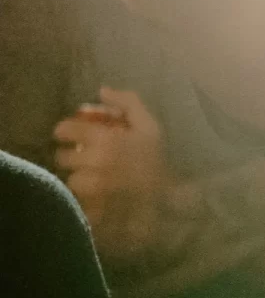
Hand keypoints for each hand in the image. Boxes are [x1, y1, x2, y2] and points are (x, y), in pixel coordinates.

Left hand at [53, 87, 169, 260]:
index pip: (65, 130)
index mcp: (105, 139)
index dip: (64, 130)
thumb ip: (128, 102)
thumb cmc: (156, 159)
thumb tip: (102, 90)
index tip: (68, 134)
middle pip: (62, 158)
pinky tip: (94, 195)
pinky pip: (78, 199)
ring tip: (87, 178)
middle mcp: (95, 162)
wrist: (168, 198)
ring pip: (70, 180)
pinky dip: (83, 198)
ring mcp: (93, 187)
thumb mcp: (149, 126)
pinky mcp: (94, 207)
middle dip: (69, 157)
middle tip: (79, 158)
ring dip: (76, 178)